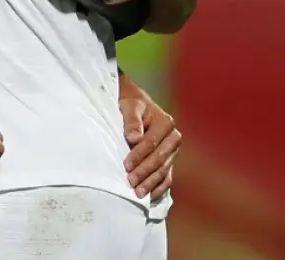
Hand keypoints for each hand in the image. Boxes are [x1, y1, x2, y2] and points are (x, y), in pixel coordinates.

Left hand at [120, 83, 180, 200]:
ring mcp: (173, 150)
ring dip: (151, 182)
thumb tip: (133, 138)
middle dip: (144, 172)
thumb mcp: (129, 106)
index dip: (139, 155)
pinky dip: (159, 187)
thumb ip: (131, 120)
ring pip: (164, 170)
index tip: (126, 165)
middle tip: (130, 182)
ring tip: (138, 193)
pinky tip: (150, 196)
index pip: (151, 143)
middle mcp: (174, 137)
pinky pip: (167, 176)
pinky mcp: (170, 160)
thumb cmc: (131, 105)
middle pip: (159, 159)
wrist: (138, 105)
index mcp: (165, 122)